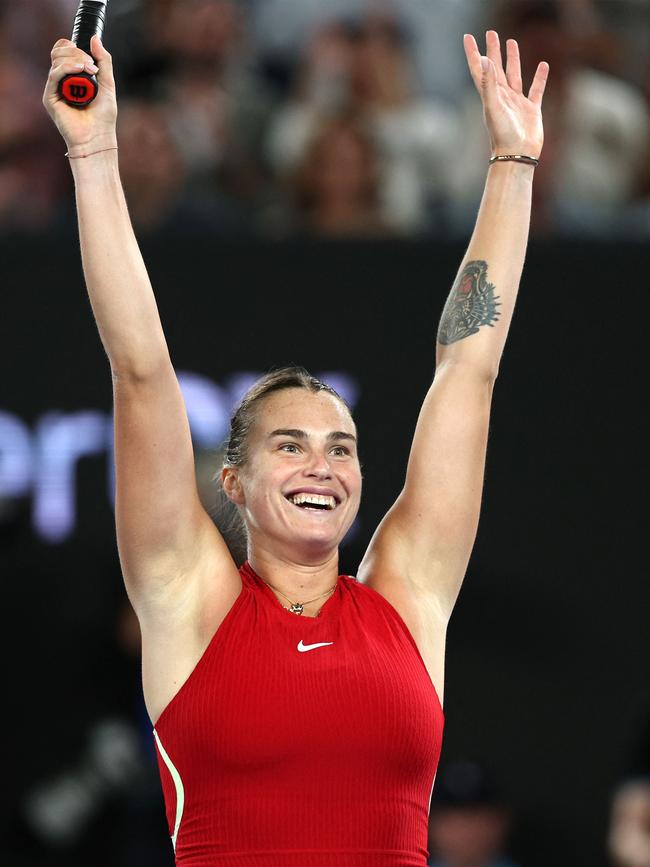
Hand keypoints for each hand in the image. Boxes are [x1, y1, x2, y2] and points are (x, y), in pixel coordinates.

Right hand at [42, 35, 117, 153]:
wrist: (98, 138)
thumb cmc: (103, 117)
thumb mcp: (107, 84)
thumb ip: (103, 61)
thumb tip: (95, 38)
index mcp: (72, 75)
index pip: (65, 50)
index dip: (74, 47)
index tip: (91, 57)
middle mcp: (62, 80)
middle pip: (60, 52)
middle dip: (77, 53)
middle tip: (92, 66)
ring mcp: (55, 88)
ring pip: (57, 60)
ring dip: (74, 59)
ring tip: (89, 69)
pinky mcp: (50, 98)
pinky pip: (54, 75)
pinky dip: (66, 68)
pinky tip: (78, 70)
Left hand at [463, 31, 548, 158]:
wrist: (517, 155)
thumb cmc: (502, 134)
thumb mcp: (493, 107)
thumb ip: (489, 84)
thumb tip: (486, 59)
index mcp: (490, 95)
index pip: (480, 69)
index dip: (474, 53)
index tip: (468, 37)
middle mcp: (502, 97)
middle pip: (496, 68)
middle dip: (493, 50)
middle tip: (491, 33)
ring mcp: (517, 103)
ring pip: (514, 75)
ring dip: (512, 59)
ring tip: (512, 42)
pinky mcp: (531, 110)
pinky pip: (536, 89)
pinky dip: (539, 77)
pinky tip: (543, 65)